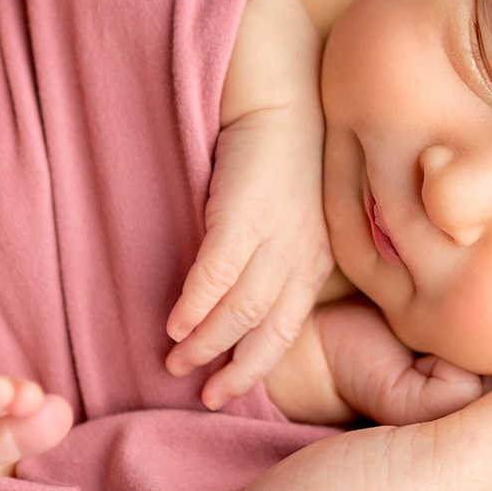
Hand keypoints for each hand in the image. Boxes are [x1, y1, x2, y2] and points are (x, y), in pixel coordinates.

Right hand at [164, 106, 335, 408]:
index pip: (290, 327)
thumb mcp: (298, 212)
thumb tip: (250, 296)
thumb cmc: (283, 152)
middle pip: (270, 331)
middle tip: (207, 395)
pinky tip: (173, 324)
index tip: (229, 389)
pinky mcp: (242, 216)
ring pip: (240, 311)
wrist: (278, 95)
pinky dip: (194, 307)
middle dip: (237, 370)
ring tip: (177, 362)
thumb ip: (283, 253)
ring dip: (206, 343)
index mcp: (318, 256)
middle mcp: (303, 254)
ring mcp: (275, 237)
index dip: (259, 363)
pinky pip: (215, 276)